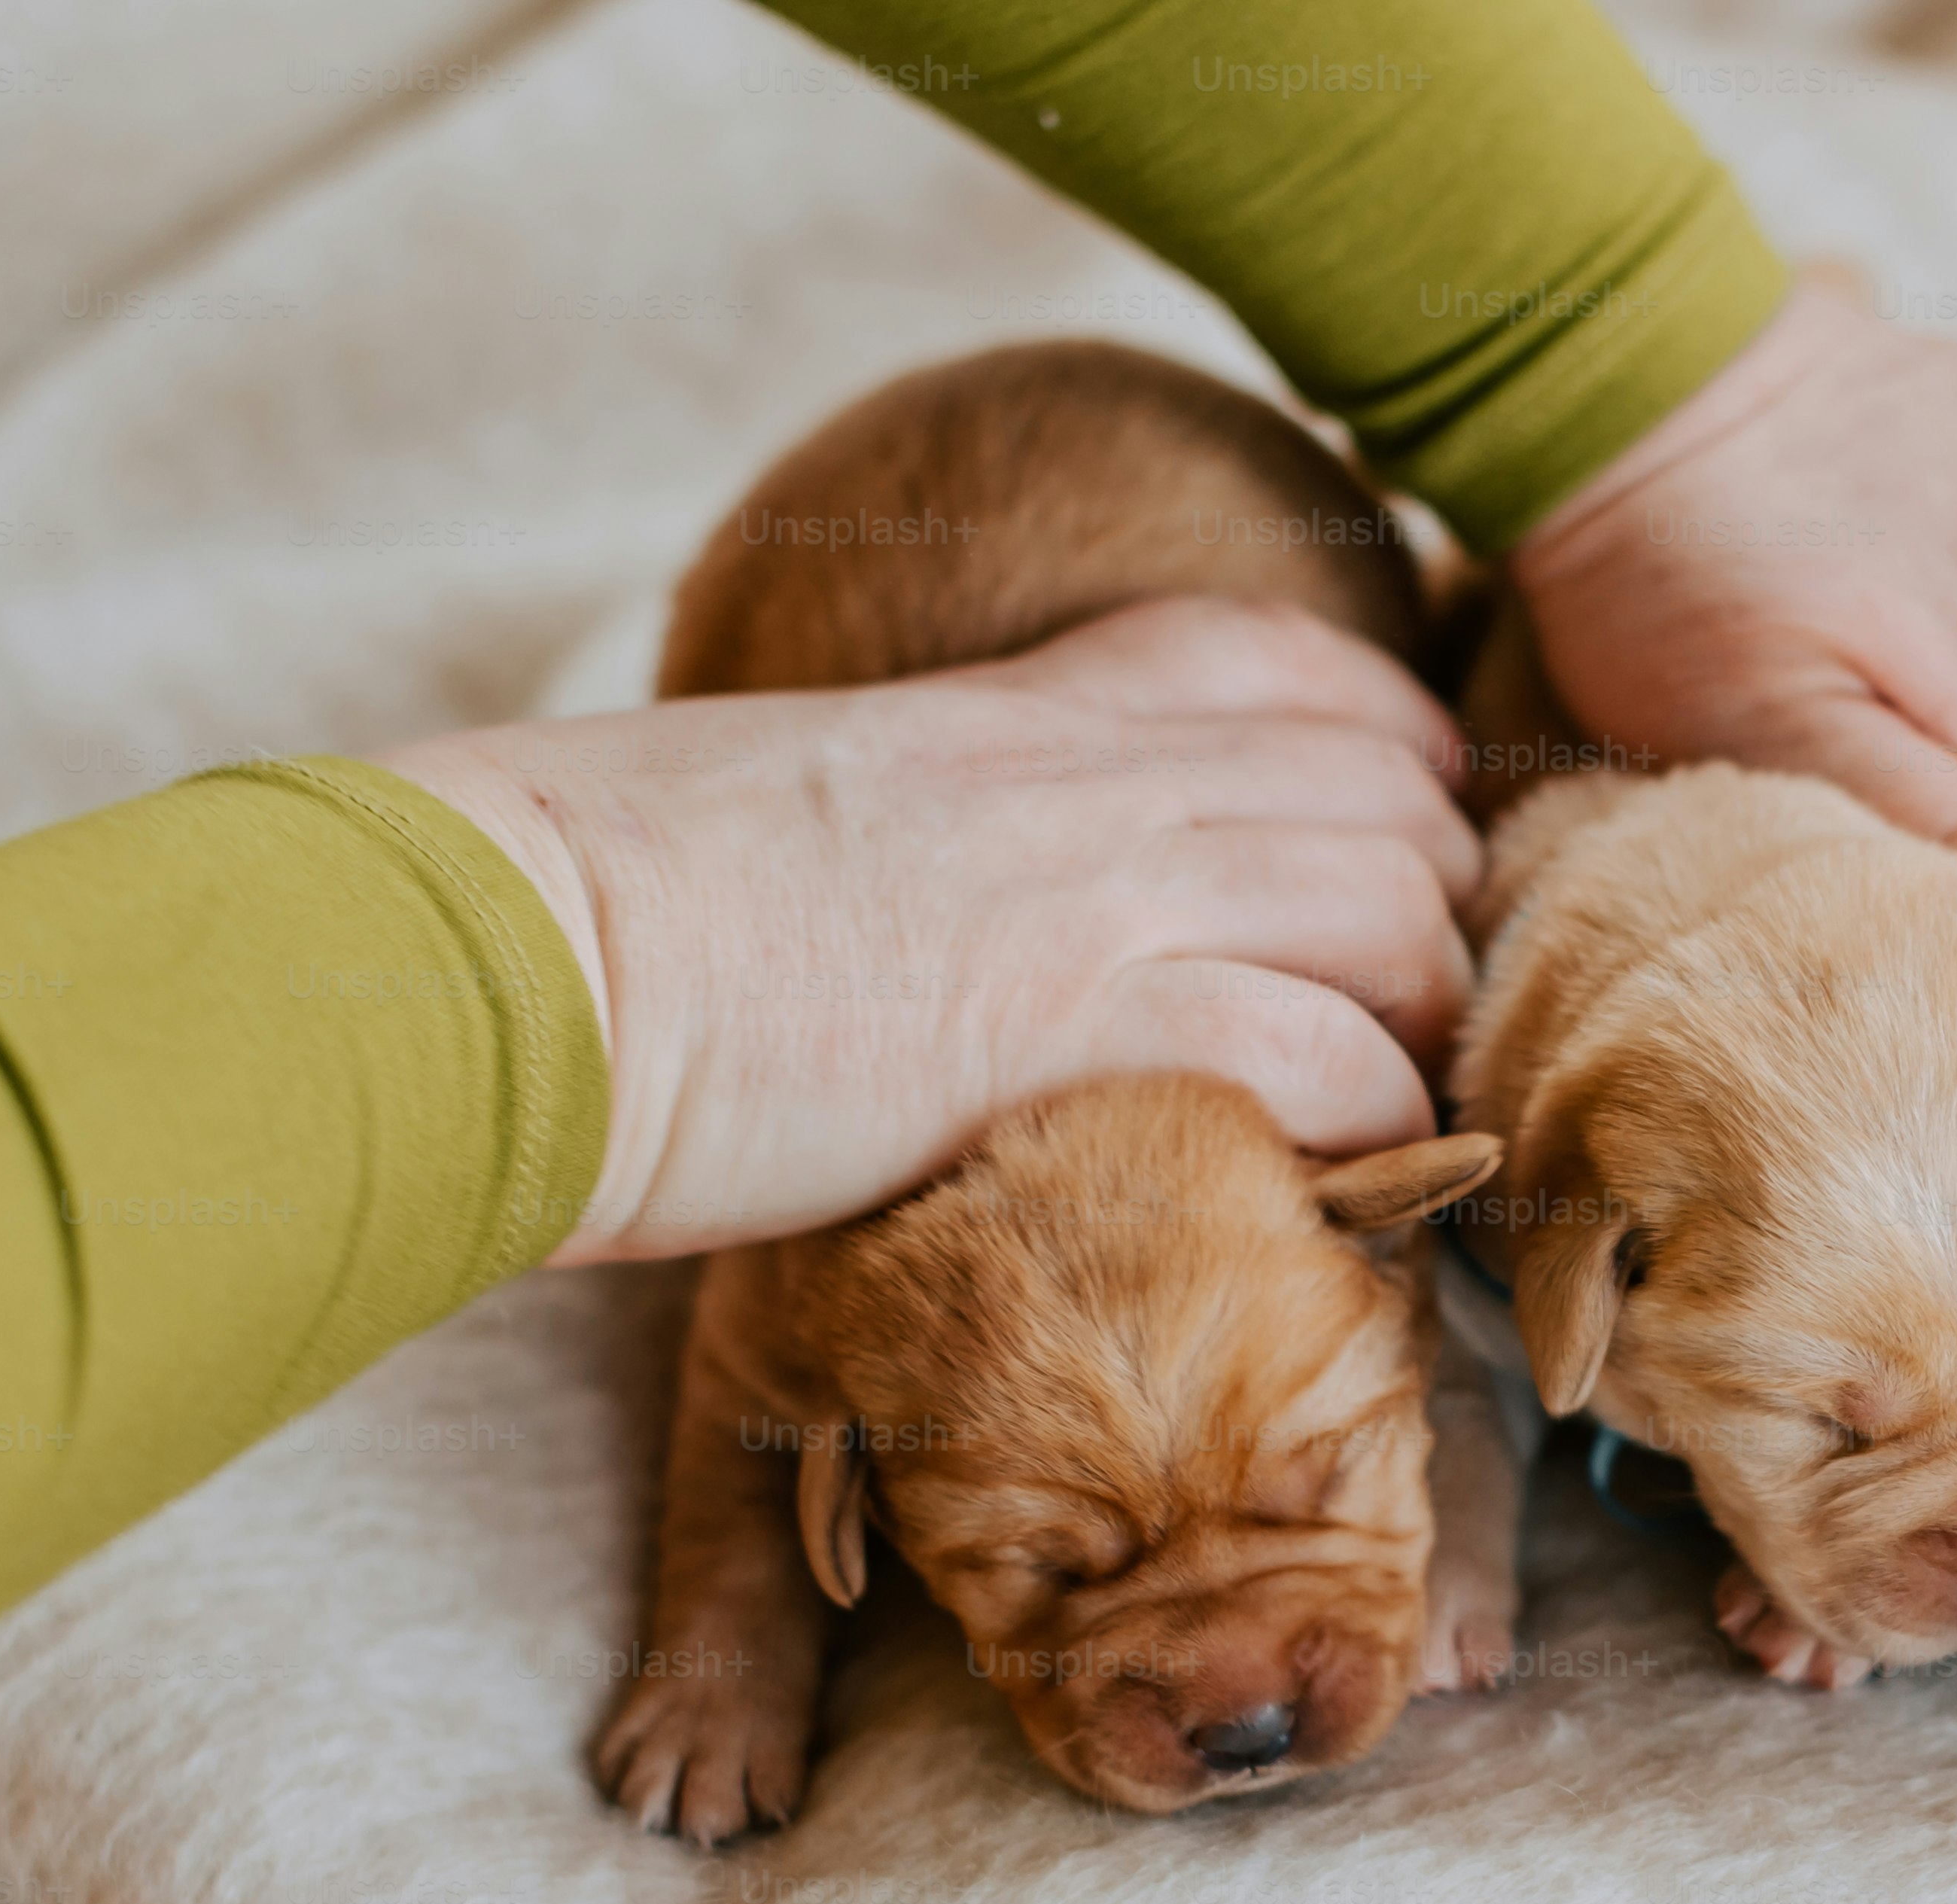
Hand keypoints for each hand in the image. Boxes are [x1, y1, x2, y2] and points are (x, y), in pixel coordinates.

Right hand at [376, 598, 1480, 1264]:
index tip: (1401, 831)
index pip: (1285, 663)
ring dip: (1423, 1025)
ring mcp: (1097, 893)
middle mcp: (1089, 779)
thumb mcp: (800, 804)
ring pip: (1392, 917)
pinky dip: (1371, 1128)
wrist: (520, 952)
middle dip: (1436, 909)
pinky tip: (1349, 1187)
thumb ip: (928, 829)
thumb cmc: (605, 906)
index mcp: (1016, 709)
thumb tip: (940, 912)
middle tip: (1412, 1021)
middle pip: (1384, 797)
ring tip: (1395, 1113)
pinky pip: (1325, 1059)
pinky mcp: (1079, 1028)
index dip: (1386, 747)